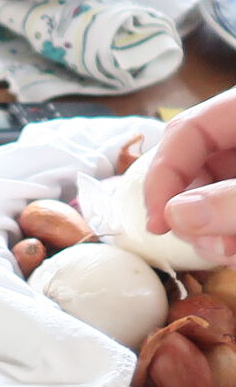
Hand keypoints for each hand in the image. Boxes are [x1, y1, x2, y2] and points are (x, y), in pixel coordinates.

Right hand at [142, 86, 235, 264]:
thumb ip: (233, 199)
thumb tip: (174, 216)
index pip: (187, 131)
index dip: (163, 176)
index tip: (157, 225)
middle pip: (197, 166)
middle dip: (190, 212)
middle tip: (200, 246)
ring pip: (212, 195)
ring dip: (210, 232)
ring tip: (229, 256)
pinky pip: (231, 212)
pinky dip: (228, 236)